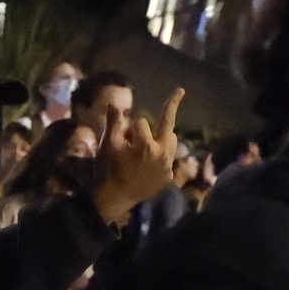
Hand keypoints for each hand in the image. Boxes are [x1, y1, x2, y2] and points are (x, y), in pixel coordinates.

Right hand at [90, 89, 184, 226]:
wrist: (115, 198)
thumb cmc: (109, 169)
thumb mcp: (108, 144)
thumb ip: (113, 122)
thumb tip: (114, 103)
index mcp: (147, 144)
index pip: (141, 122)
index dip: (130, 125)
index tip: (123, 133)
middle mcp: (162, 154)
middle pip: (168, 126)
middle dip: (168, 112)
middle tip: (180, 90)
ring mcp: (167, 167)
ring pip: (171, 142)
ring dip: (163, 136)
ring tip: (154, 137)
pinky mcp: (167, 178)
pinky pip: (168, 161)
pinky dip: (160, 157)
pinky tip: (150, 161)